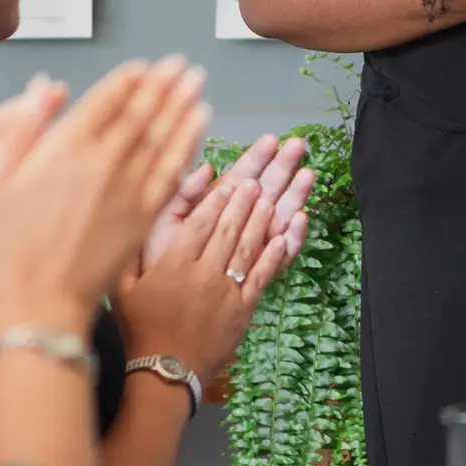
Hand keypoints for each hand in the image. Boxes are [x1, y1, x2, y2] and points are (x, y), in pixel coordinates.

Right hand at [0, 56, 210, 331]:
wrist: (34, 302)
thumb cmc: (1, 246)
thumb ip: (19, 127)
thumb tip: (46, 88)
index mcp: (65, 148)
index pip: (107, 100)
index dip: (129, 80)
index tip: (145, 66)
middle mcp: (104, 161)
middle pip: (142, 112)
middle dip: (165, 84)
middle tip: (183, 64)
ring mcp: (129, 188)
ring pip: (164, 134)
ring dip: (183, 104)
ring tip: (198, 82)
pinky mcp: (145, 215)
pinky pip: (174, 169)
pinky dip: (189, 142)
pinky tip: (201, 123)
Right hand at [113, 180, 293, 382]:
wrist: (165, 375)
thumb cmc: (140, 329)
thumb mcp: (122, 288)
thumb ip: (131, 250)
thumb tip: (142, 217)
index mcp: (174, 266)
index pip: (199, 224)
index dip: (216, 201)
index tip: (228, 182)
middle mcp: (203, 274)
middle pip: (227, 230)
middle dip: (242, 203)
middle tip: (254, 181)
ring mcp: (226, 292)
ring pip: (247, 248)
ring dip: (259, 221)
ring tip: (269, 199)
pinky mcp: (243, 310)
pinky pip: (261, 277)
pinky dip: (272, 255)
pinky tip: (282, 237)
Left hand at [143, 135, 313, 270]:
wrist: (164, 326)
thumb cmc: (158, 274)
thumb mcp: (161, 228)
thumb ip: (181, 196)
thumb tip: (207, 167)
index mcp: (216, 210)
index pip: (240, 176)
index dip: (256, 156)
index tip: (272, 138)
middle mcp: (238, 227)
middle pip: (266, 190)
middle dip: (282, 166)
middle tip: (298, 144)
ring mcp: (253, 249)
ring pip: (280, 217)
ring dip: (294, 195)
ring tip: (307, 174)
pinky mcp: (261, 274)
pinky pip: (283, 254)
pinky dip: (294, 237)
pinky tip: (301, 219)